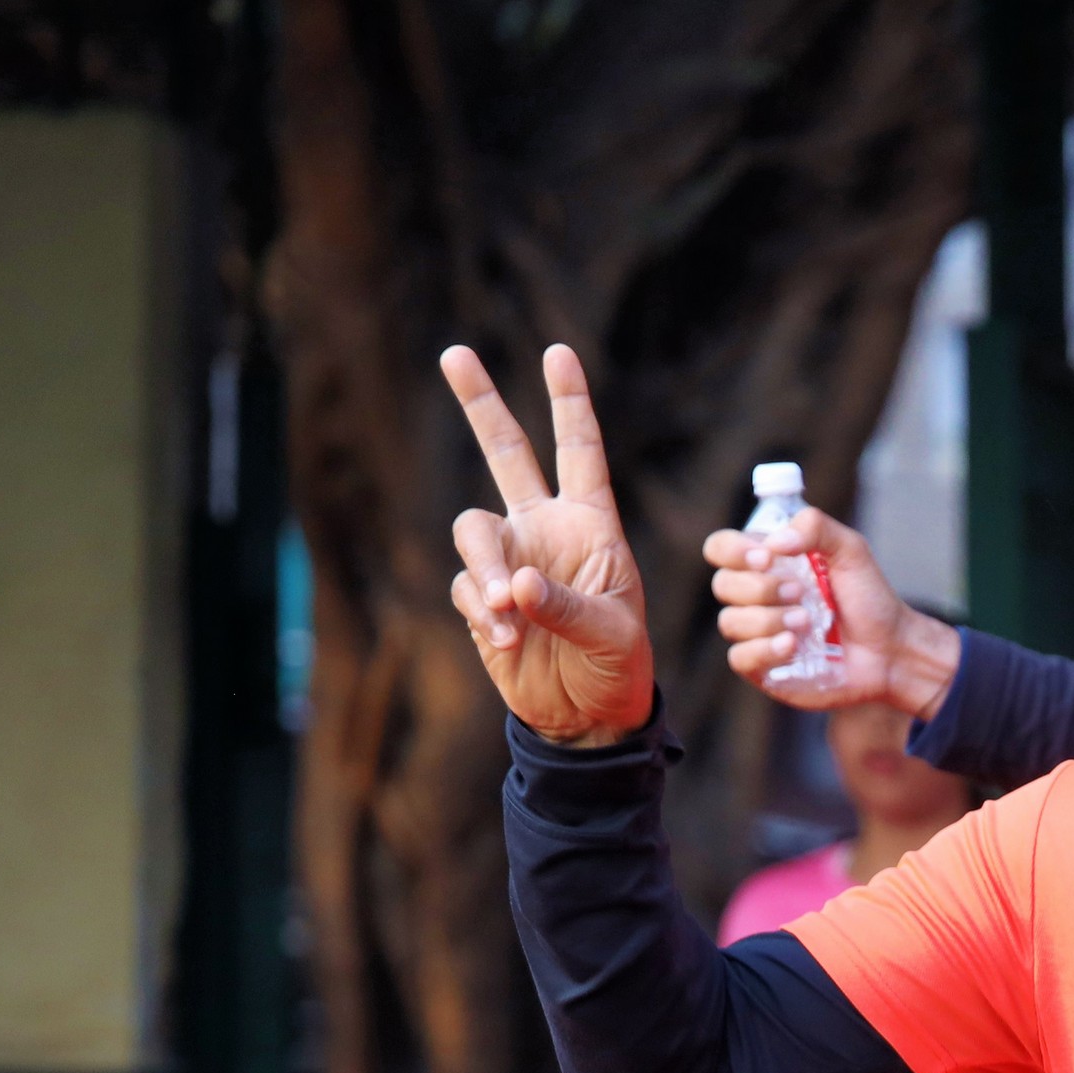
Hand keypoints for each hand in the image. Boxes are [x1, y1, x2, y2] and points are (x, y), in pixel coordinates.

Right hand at [442, 343, 653, 746]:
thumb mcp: (612, 636)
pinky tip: (509, 644)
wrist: (587, 719)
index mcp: (593, 525)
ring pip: (473, 530)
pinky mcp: (483, 600)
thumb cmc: (618, 669)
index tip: (557, 353)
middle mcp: (546, 530)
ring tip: (506, 613)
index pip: (580, 452)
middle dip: (482, 404)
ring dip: (484, 569)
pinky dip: (484, 615)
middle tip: (455, 352)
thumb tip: (511, 583)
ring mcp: (511, 561)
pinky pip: (468, 590)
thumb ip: (564, 605)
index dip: (570, 403)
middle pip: (506, 453)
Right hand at [706, 503, 964, 721]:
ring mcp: (757, 634)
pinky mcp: (764, 669)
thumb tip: (773, 544)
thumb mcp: (850, 549)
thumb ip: (815, 527)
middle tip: (801, 592)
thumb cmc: (868, 597)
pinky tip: (793, 646)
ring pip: (730, 622)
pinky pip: (740, 657)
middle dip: (760, 587)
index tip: (766, 557)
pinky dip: (764, 650)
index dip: (733, 550)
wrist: (890, 649)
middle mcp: (756, 596)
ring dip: (768, 619)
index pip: (721, 548)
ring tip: (807, 622)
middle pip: (722, 584)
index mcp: (767, 563)